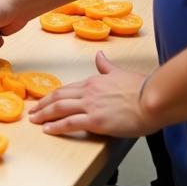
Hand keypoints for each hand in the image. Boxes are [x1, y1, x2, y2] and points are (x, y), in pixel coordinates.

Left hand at [28, 51, 155, 138]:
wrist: (154, 98)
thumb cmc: (143, 88)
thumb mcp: (120, 72)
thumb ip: (107, 66)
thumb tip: (99, 56)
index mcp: (94, 81)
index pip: (68, 88)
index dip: (53, 95)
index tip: (44, 100)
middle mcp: (88, 91)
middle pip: (58, 96)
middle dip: (43, 104)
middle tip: (32, 111)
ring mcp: (91, 105)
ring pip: (60, 108)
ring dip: (44, 114)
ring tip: (34, 120)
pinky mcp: (96, 120)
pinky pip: (70, 123)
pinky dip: (56, 126)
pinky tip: (47, 129)